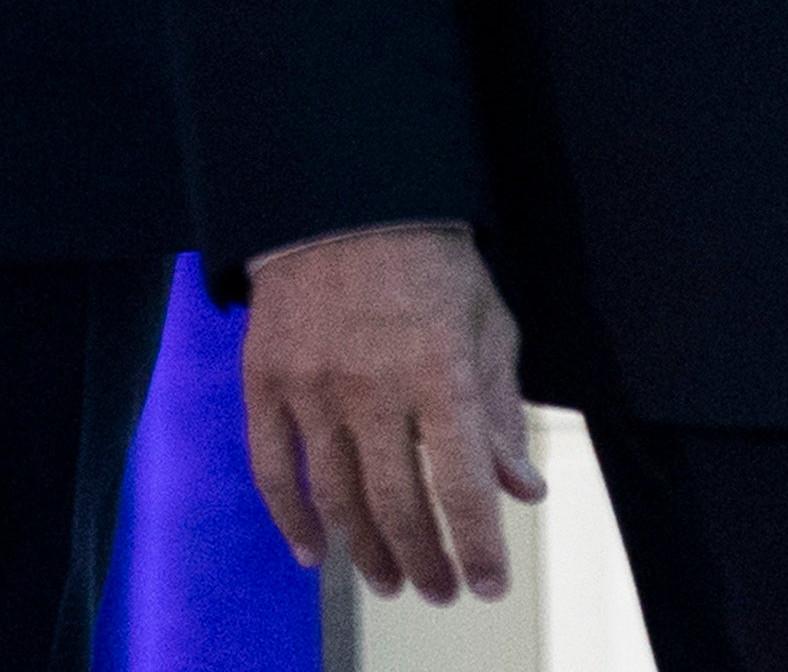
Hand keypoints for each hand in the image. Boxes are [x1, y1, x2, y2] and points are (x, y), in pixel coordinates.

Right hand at [242, 222, 548, 601]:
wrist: (341, 195)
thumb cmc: (427, 259)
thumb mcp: (486, 323)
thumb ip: (501, 410)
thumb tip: (522, 488)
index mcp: (439, 371)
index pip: (463, 487)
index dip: (480, 547)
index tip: (489, 584)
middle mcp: (373, 386)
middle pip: (399, 505)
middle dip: (425, 562)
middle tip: (440, 592)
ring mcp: (312, 385)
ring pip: (337, 496)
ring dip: (366, 552)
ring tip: (390, 582)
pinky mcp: (265, 377)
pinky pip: (271, 466)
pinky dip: (289, 517)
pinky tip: (312, 553)